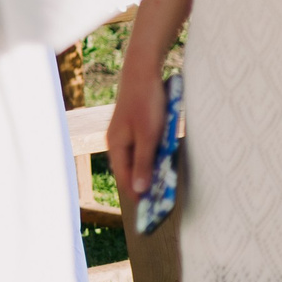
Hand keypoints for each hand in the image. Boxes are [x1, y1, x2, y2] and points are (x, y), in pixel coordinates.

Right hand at [105, 67, 167, 209]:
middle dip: (144, 185)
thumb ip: (144, 163)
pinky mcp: (134, 126)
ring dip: (150, 171)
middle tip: (162, 201)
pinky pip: (142, 149)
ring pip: (137, 160)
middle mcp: (117, 141)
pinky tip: (165, 161)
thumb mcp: (149, 136)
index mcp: (116, 145)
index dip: (138, 195)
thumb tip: (138, 191)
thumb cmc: (146, 102)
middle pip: (130, 170)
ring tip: (165, 185)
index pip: (125, 179)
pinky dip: (152, 158)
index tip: (152, 212)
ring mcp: (125, 133)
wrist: (143, 70)